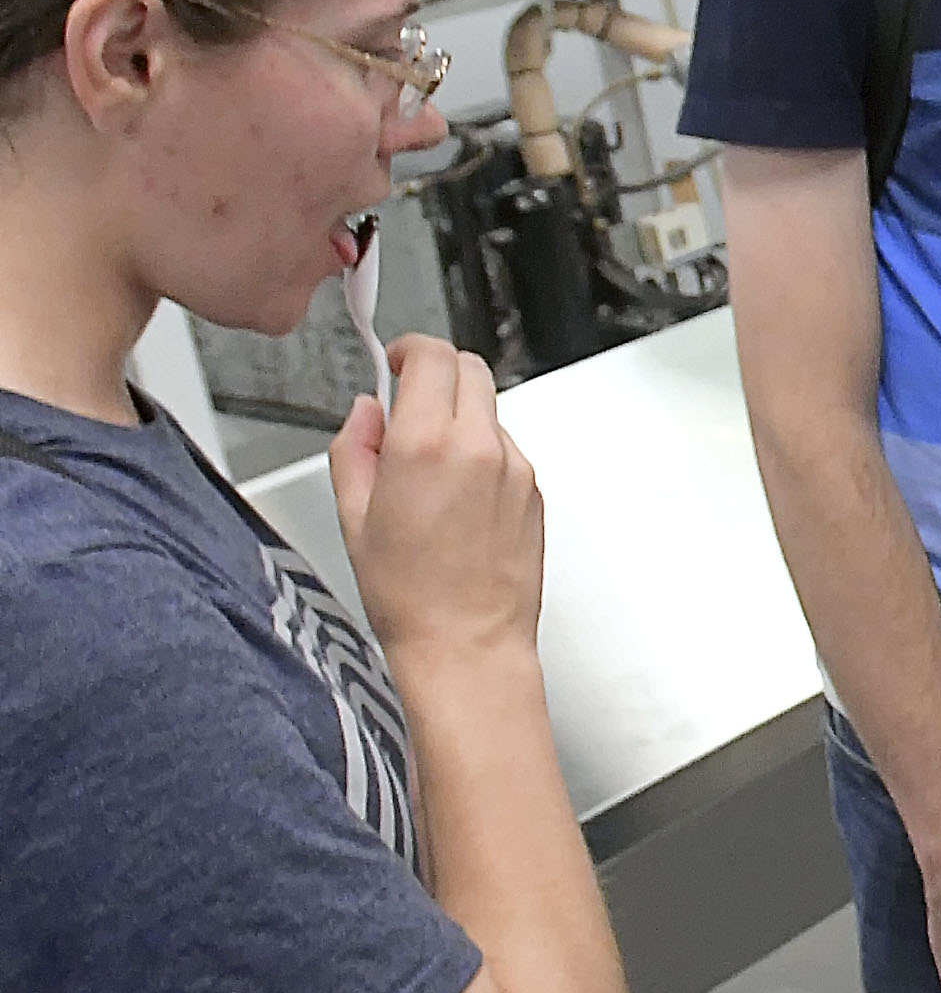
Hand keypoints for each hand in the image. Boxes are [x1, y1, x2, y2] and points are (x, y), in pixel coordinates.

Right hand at [330, 340, 544, 664]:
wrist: (467, 643)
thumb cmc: (409, 594)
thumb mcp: (353, 515)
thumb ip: (354, 447)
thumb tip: (367, 410)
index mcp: (427, 444)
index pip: (433, 356)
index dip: (410, 350)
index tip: (396, 361)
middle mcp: (481, 447)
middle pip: (470, 369)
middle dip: (438, 373)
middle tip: (410, 401)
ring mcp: (516, 468)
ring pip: (489, 410)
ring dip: (460, 416)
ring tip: (427, 468)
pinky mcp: (534, 490)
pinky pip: (506, 449)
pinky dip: (481, 452)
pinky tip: (457, 497)